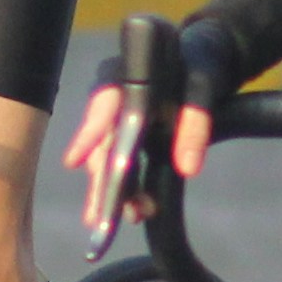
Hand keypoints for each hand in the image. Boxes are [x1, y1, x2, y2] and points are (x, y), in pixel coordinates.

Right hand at [63, 14, 267, 241]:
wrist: (207, 58)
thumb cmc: (202, 64)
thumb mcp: (204, 88)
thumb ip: (196, 124)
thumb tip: (189, 169)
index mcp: (128, 76)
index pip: (104, 103)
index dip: (89, 133)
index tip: (75, 161)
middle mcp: (116, 97)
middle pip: (103, 141)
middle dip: (103, 180)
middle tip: (100, 217)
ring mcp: (120, 116)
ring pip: (108, 156)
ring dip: (112, 190)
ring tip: (111, 223)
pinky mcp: (130, 131)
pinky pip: (121, 160)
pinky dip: (125, 186)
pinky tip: (128, 211)